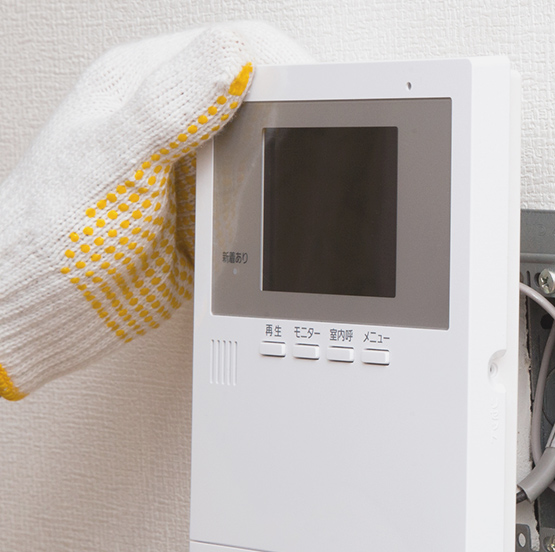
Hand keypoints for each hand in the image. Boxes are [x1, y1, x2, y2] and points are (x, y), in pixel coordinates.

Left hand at [0, 23, 311, 399]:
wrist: (46, 308)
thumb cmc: (55, 232)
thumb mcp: (116, 158)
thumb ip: (174, 106)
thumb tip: (236, 58)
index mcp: (146, 87)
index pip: (232, 49)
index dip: (281, 67)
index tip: (313, 99)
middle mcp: (173, 124)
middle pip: (255, 97)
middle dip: (291, 117)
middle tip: (316, 143)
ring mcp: (191, 171)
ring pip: (260, 150)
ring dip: (282, 167)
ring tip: (294, 185)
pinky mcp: (204, 215)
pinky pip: (253, 201)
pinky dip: (270, 210)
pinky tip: (268, 221)